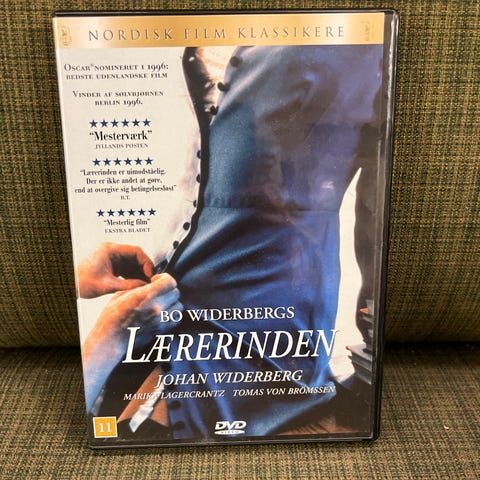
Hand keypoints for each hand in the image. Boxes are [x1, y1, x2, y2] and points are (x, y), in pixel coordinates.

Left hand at [76, 242, 155, 297]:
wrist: (69, 285)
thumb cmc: (82, 282)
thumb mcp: (107, 285)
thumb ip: (128, 285)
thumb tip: (144, 286)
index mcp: (110, 249)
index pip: (136, 251)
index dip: (146, 262)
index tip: (150, 274)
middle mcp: (112, 251)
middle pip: (135, 256)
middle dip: (144, 268)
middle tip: (150, 280)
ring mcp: (112, 258)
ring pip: (132, 263)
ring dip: (139, 273)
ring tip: (145, 284)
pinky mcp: (111, 265)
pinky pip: (127, 268)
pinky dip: (133, 275)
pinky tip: (137, 284)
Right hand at [81, 273, 181, 410]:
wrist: (110, 339)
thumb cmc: (112, 316)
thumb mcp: (121, 294)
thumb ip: (139, 286)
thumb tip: (150, 283)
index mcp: (145, 296)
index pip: (170, 281)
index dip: (164, 278)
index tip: (155, 280)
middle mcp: (156, 308)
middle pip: (176, 292)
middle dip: (168, 289)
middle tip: (157, 292)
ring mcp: (161, 320)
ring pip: (179, 306)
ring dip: (172, 302)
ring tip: (161, 303)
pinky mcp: (162, 330)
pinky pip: (177, 319)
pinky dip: (172, 314)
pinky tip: (162, 313)